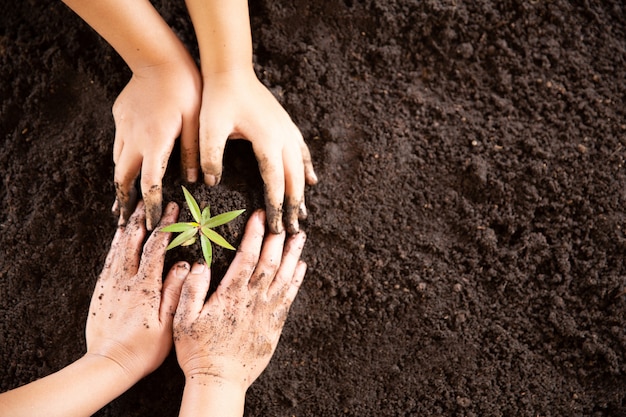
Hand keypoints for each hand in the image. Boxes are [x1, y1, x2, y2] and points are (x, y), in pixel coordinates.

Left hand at [87, 201, 187, 379]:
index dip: (165, 225)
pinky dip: (115, 245)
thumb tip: (185, 264)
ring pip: (118, 248)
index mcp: (144, 286)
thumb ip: (174, 292)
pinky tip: (119, 238)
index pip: (155, 247)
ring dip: (128, 227)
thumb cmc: (143, 349)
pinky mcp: (102, 290)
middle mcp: (125, 280)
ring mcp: (111, 284)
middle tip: (151, 202)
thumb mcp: (167, 324)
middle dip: (144, 219)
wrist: (109, 364)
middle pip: (134, 241)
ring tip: (135, 211)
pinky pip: (108, 260)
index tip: (174, 209)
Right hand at [112, 59, 201, 229]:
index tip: (149, 224)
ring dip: (120, 183)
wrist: (158, 57)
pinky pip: (119, 143)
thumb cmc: (185, 89)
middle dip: (123, 202)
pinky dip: (123, 160)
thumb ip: (194, 152)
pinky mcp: (120, 116)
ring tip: (122, 202)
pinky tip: (128, 164)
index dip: (149, 207)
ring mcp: (124, 128)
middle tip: (124, 223)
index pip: (149, 184)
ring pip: (118, 162)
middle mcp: (134, 140)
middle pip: (122, 179)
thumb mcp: (195, 123)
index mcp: (155, 144)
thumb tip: (196, 180)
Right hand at [173, 210, 306, 390]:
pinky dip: (297, 280)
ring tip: (300, 235)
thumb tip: (198, 264)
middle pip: (270, 262)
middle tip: (285, 218)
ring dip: (293, 254)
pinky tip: (301, 266)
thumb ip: (191, 290)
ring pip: (285, 276)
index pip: (247, 257)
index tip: (259, 216)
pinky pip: (290, 297)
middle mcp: (252, 299)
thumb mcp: (183, 319)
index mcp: (230, 295)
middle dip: (278, 237)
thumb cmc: (198, 350)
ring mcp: (266, 311)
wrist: (219, 380)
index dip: (255, 234)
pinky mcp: (274, 324)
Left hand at [197, 68, 317, 233]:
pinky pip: (302, 152)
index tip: (277, 227)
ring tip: (303, 213)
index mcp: (268, 141)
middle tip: (293, 230)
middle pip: (294, 180)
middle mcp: (284, 138)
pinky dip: (307, 169)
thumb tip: (211, 182)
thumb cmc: (218, 98)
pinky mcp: (285, 125)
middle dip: (294, 206)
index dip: (277, 206)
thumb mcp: (209, 128)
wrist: (231, 69)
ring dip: (302, 192)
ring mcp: (288, 130)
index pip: (275, 182)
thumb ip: (209, 156)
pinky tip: (311, 179)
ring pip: (301, 168)